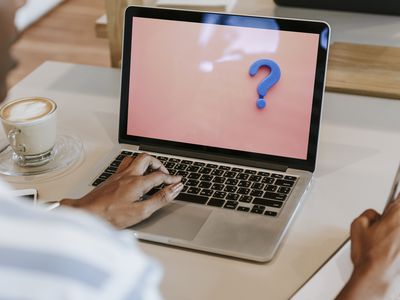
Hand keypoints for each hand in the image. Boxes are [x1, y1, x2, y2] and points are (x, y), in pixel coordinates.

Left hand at [61, 153, 182, 228]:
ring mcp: (118, 175)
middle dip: (159, 164)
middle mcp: (128, 175)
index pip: (160, 176)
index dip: (172, 178)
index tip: (178, 181)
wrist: (86, 213)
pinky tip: (133, 175)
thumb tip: (175, 189)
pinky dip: (133, 166)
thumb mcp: (141, 211)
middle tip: (165, 173)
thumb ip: (160, 199)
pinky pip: (124, 165)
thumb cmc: (111, 215)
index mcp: (138, 183)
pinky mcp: (110, 179)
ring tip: (150, 170)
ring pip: (134, 159)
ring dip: (145, 162)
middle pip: (147, 159)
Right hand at [336, 194, 399, 299]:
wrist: (376, 276)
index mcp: (397, 216)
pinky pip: (399, 240)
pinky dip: (396, 242)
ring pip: (399, 228)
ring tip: (387, 239)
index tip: (396, 197)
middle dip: (394, 216)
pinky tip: (390, 248)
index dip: (397, 199)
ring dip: (394, 230)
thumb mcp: (357, 225)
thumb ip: (369, 214)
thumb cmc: (370, 255)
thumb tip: (375, 216)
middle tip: (387, 221)